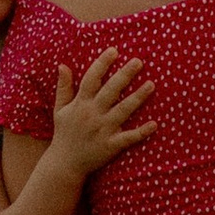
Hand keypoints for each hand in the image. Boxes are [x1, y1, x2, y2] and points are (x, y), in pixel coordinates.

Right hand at [50, 47, 153, 177]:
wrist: (65, 164)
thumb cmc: (64, 133)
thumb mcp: (59, 109)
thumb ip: (63, 87)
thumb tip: (63, 65)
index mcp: (81, 103)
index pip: (92, 79)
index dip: (102, 63)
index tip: (114, 50)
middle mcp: (93, 114)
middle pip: (111, 90)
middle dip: (125, 75)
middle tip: (139, 61)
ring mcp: (103, 130)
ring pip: (123, 110)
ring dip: (138, 97)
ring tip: (152, 84)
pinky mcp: (111, 145)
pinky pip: (129, 138)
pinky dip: (141, 132)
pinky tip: (154, 124)